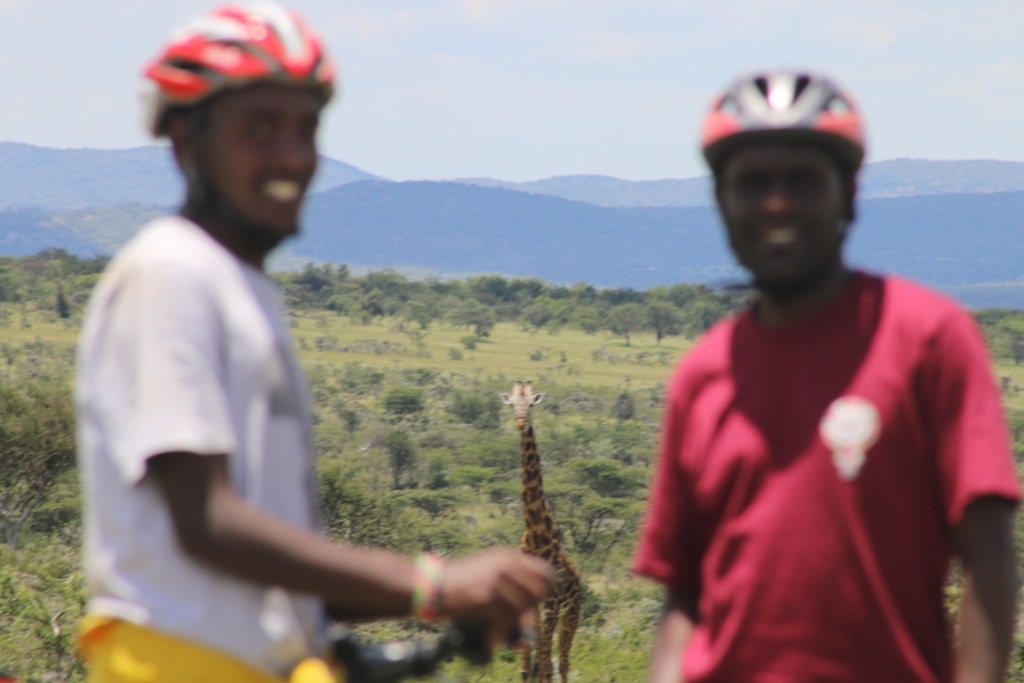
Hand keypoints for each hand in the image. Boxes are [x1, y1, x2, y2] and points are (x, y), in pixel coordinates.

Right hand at [439, 549, 553, 648]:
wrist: (431, 585)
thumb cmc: (459, 586)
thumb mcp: (485, 576)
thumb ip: (508, 593)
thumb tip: (529, 629)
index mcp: (507, 557)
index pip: (545, 572)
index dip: (546, 590)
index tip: (535, 605)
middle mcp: (505, 565)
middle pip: (539, 592)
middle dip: (530, 610)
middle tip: (515, 622)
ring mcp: (496, 580)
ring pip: (523, 608)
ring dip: (512, 625)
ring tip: (496, 630)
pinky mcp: (486, 596)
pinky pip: (506, 619)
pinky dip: (499, 633)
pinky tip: (489, 638)